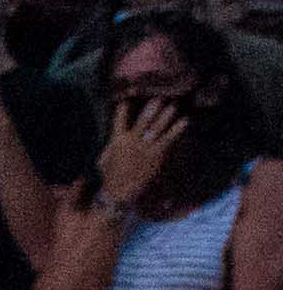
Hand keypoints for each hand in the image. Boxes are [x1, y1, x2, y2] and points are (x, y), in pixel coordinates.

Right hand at [110, 90, 192, 214]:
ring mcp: (145, 148)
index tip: (127, 99)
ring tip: (173, 106)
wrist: (119, 192)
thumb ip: (109, 148)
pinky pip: (169, 139)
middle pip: (142, 122)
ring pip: (157, 128)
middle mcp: (132, 142)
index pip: (119, 121)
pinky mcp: (156, 155)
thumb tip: (112, 140)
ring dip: (165, 116)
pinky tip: (184, 121)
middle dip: (150, 110)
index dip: (123, 110)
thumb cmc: (111, 177)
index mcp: (117, 141)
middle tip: (159, 98)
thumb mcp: (104, 161)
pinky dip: (177, 129)